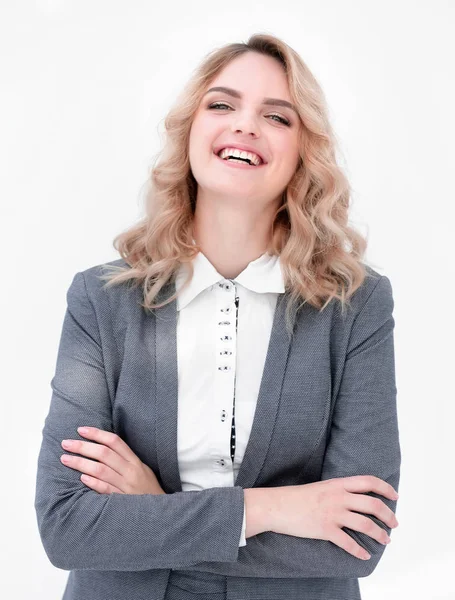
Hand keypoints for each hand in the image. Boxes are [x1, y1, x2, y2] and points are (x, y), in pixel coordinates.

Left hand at [60, 426, 165, 495]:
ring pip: (101, 470)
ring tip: (65, 459)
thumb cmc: (147, 488)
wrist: (159, 511)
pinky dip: (93, 482)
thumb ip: (125, 459)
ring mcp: (126, 486)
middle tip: (66, 443)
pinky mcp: (122, 501)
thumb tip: (102, 447)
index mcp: (135, 461)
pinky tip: (81, 478)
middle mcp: (130, 471)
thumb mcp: (141, 469)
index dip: (97, 434)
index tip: (80, 430)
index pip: (114, 441)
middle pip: (104, 453)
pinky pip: (105, 489)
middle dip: (83, 447)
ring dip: (81, 463)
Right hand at [268, 476, 398, 559]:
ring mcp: (333, 513)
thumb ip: (339, 491)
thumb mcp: (322, 487)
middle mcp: (339, 497)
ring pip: (365, 524)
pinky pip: (348, 543)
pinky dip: (359, 551)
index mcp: (338, 484)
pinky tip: (364, 555)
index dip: (385, 488)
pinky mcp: (325, 530)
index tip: (394, 496)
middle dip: (388, 515)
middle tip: (394, 524)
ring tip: (385, 540)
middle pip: (373, 504)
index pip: (369, 481)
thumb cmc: (297, 497)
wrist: (277, 505)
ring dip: (380, 534)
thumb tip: (356, 499)